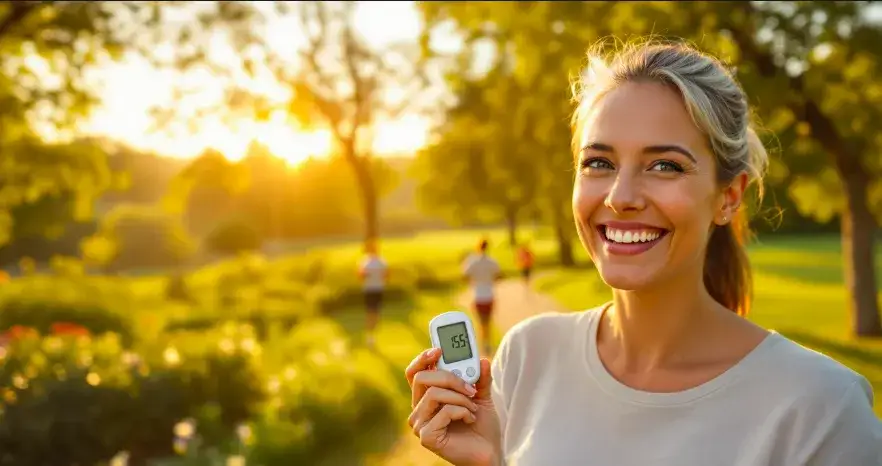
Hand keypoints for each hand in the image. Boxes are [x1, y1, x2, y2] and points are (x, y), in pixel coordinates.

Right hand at [405, 348, 500, 465]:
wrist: (490, 451)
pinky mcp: (426, 437)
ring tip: (473, 408)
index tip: (438, 349)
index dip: (422, 359)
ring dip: (460, 398)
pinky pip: (443, 412)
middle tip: (470, 387)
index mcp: (426, 397)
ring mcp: (420, 424)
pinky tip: (470, 419)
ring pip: (434, 394)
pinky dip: (462, 412)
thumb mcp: (482, 395)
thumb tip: (483, 360)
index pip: (414, 373)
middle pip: (422, 378)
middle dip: (450, 378)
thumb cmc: (481, 425)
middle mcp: (419, 409)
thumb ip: (480, 377)